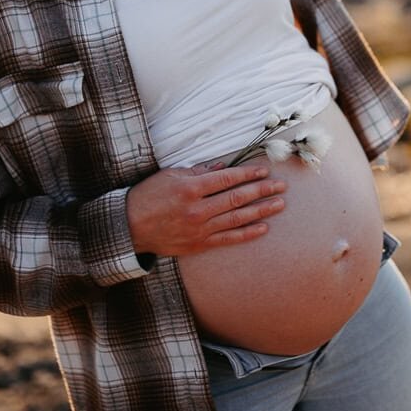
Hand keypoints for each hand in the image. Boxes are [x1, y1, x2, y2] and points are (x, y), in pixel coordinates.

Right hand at [126, 163, 286, 257]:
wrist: (129, 227)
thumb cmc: (148, 196)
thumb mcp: (170, 175)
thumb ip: (198, 170)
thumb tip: (222, 166)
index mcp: (191, 188)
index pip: (227, 179)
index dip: (248, 174)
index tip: (264, 170)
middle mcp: (198, 209)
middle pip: (237, 198)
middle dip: (262, 190)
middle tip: (281, 186)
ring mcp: (200, 228)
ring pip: (237, 218)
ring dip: (261, 210)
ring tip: (279, 204)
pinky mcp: (200, 244)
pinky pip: (229, 239)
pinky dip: (247, 233)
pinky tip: (263, 228)